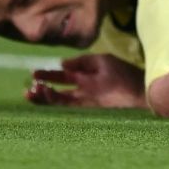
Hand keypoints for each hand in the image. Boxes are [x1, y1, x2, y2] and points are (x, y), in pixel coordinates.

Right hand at [25, 54, 146, 109]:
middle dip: (43, 88)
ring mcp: (84, 99)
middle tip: (29, 87)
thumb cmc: (124, 74)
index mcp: (86, 76)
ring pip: (60, 100)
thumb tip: (62, 62)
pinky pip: (67, 105)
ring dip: (45, 97)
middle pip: (58, 90)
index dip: (49, 75)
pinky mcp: (86, 107)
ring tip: (32, 92)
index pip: (64, 76)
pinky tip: (46, 93)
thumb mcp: (102, 61)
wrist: (139, 90)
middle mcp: (83, 89)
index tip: (34, 73)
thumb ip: (82, 61)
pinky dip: (55, 100)